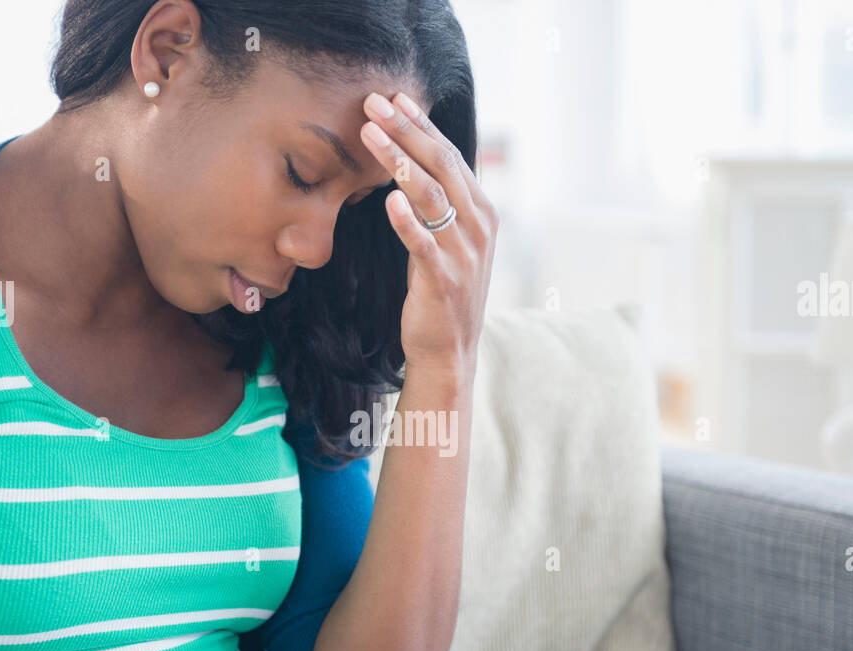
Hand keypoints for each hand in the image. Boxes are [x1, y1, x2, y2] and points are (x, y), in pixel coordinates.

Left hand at [361, 91, 498, 372]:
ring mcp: (464, 254)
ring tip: (371, 136)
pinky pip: (425, 245)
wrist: (449, 351)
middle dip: (406, 131)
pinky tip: (389, 200)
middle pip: (441, 166)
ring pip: (432, 196)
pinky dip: (408, 221)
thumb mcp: (448, 242)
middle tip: (373, 103)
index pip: (450, 156)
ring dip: (400, 162)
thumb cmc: (441, 293)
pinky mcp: (445, 280)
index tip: (393, 98)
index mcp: (481, 212)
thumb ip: (439, 205)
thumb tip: (413, 162)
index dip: (421, 125)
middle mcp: (479, 227)